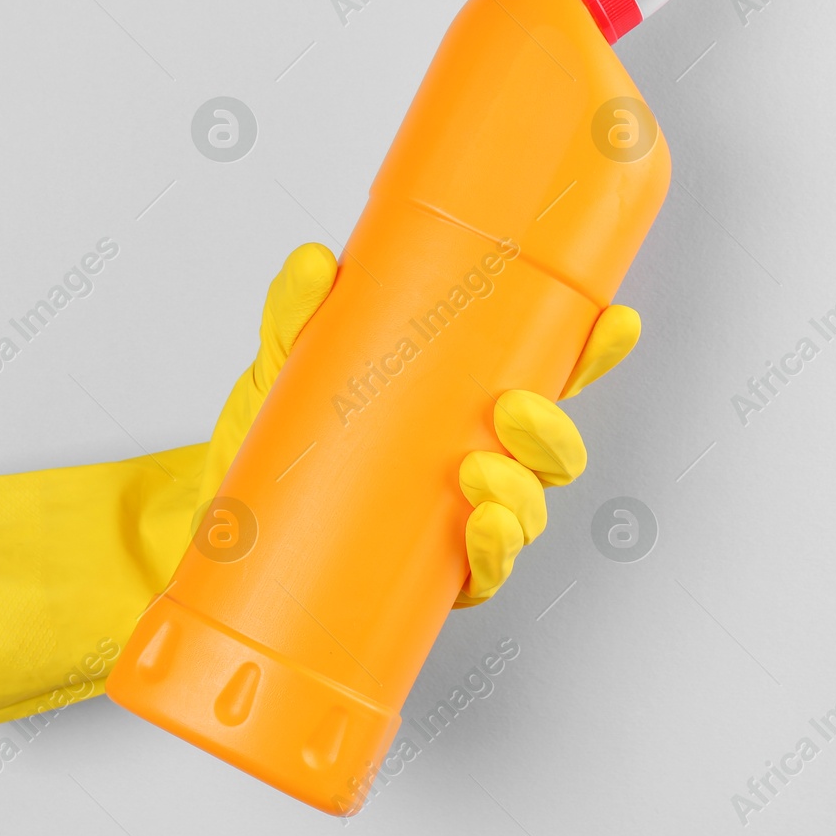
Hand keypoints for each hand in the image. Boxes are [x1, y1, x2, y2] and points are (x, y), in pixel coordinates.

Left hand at [185, 244, 638, 608]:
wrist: (220, 511)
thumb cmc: (277, 432)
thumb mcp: (285, 359)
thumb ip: (299, 308)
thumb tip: (317, 262)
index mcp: (463, 402)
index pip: (547, 375)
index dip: (592, 352)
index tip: (615, 322)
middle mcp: (475, 458)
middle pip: (553, 452)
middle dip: (553, 434)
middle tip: (514, 411)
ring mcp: (456, 518)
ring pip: (528, 511)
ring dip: (522, 494)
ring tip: (480, 472)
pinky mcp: (426, 573)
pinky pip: (484, 573)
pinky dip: (494, 554)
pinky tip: (482, 530)